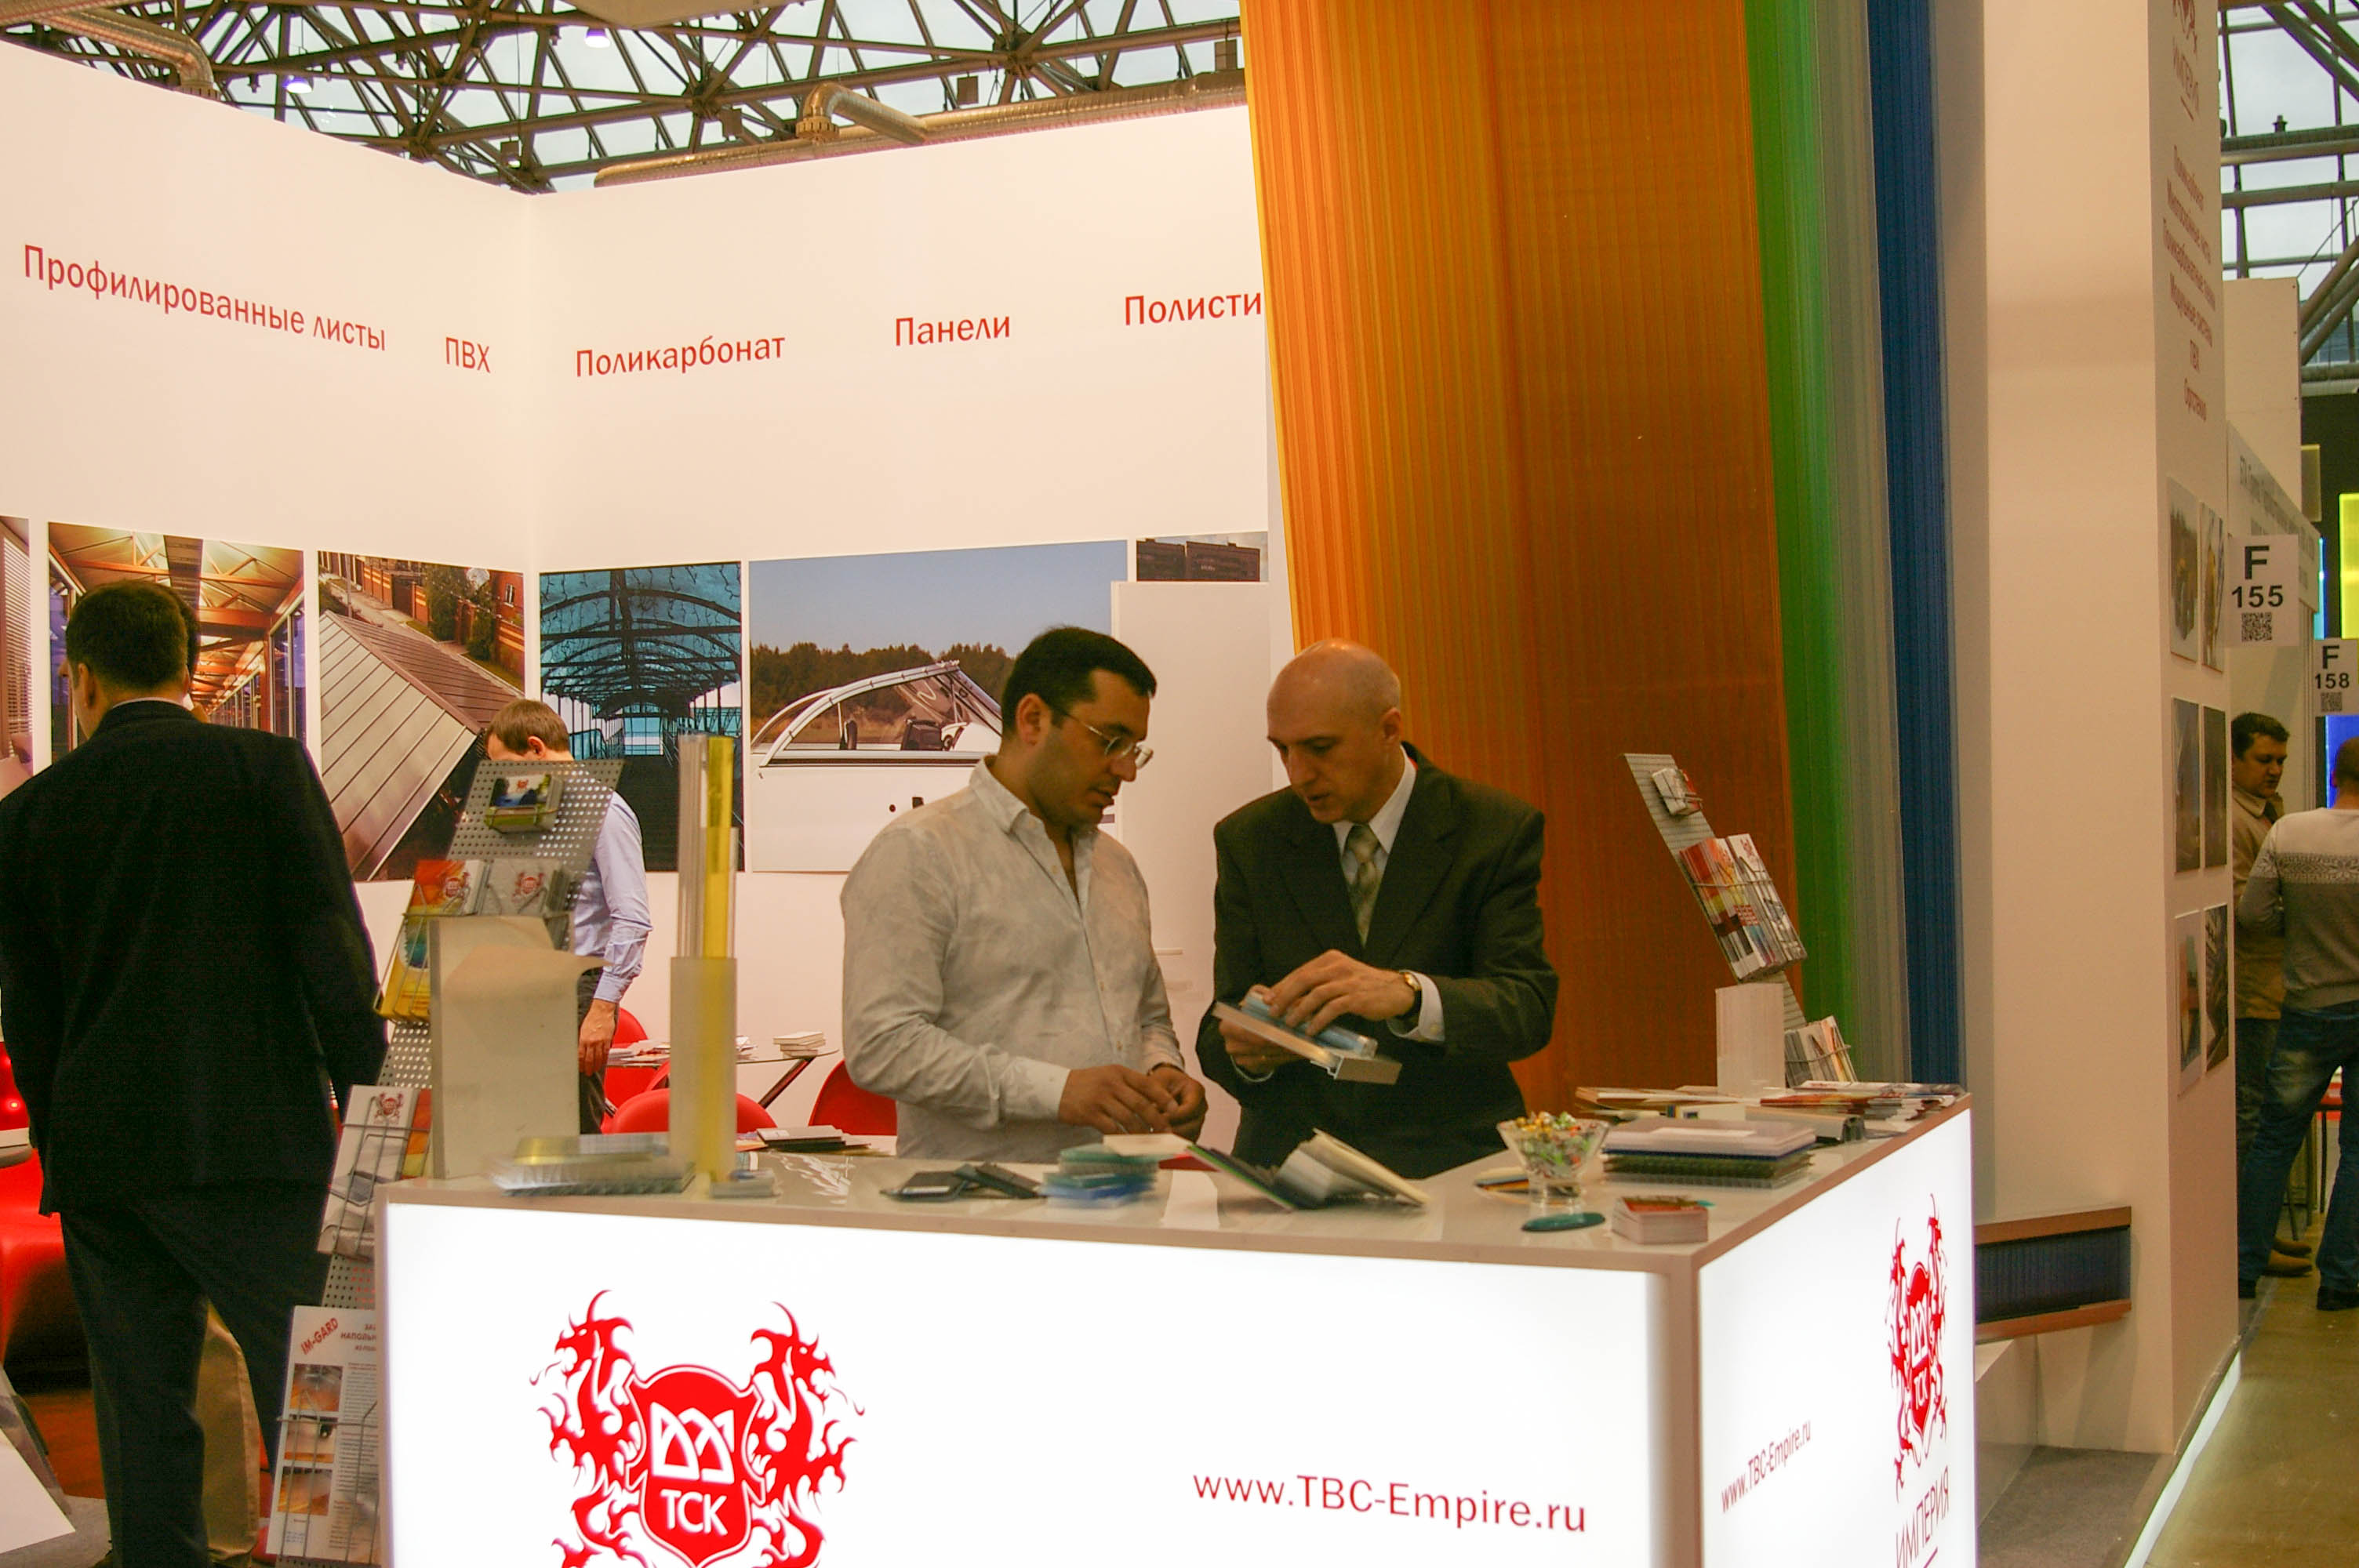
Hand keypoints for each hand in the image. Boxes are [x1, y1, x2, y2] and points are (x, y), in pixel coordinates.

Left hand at [578, 999, 617, 1076]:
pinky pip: (606, 1052)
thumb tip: (579, 1050)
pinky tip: (602, 1062)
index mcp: (583, 1039)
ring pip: (598, 1057)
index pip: (580, 1056)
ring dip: (596, 1065)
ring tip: (595, 1069)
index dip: (580, 1064)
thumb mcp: (581, 1029)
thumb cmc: (591, 1017)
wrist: (601, 1010)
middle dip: (588, 1068)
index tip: (579, 1068)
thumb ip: (581, 1040)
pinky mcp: (608, 1040)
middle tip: (587, 1073)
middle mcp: (592, 1041)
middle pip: (590, 1059)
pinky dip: (604, 1059)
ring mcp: (601, 1041)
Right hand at [1057, 1064, 1175, 1135]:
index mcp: (1119, 1072)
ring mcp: (1100, 1098)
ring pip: (1128, 1118)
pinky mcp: (1090, 1113)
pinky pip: (1111, 1128)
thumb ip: (1128, 1086)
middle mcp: (1112, 1083)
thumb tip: (1154, 1103)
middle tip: (1166, 1132)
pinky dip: (1122, 1138)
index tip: (1175, 1110)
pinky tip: (1129, 1144)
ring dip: (1142, 1133)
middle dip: (1157, 1120)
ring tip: (1151, 1142)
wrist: (1056, 1088)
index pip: (1147, 1084)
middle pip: (1141, 1104)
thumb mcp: (1108, 1076)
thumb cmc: (1087, 1084)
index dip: (1163, 1098)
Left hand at [1150, 1065, 1207, 1139]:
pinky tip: (1160, 1140)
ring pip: (1190, 1135)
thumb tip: (1157, 1113)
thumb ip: (1158, 1096)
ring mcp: (1198, 1119)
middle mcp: (1201, 1106)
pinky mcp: (1193, 1130)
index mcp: (1196, 1090)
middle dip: (1173, 1128)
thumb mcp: (1157, 1082)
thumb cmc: (1162, 1082)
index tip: (1159, 1118)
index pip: (1190, 1108)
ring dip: (1173, 1136)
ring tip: (1157, 1135)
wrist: (1164, 1086)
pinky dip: (1174, 1142)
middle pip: (1192, 1124)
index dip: (1175, 1116)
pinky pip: (1186, 1140)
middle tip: (1156, 1130)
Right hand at [1218, 997, 1296, 1076]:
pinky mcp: (1251, 1068)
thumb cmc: (1252, 1012)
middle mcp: (1231, 1044)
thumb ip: (1261, 994)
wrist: (1247, 1032)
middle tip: (1302, 1038)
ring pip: (1269, 1056)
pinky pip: (1273, 1064)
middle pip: (1261, 1046)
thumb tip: (1272, 999)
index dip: (1268, 1031)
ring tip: (1306, 1044)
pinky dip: (1288, 1057)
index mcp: (1227, 1026)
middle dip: (1282, 1042)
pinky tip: (1301, 1051)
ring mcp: (1240, 1059)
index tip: (1287, 1030)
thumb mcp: (1253, 998)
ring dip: (1289, 1051)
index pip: (1248, 1031)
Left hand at [1266, 952, 1417, 1037]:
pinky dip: (1318, 1020)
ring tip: (1290, 1024)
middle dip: (1285, 997)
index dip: (1282, 986)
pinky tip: (1311, 1030)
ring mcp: (1348, 981)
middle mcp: (1338, 966)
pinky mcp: (1357, 998)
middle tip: (1273, 1013)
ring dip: (1300, 1011)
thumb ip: (1320, 983)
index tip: (1267, 999)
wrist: (1396, 991)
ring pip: (1316, 994)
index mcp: (1331, 959)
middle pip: (1304, 980)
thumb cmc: (1363, 986)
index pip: (1300, 971)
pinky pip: (1332, 1009)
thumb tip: (1290, 999)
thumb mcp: (1341, 977)